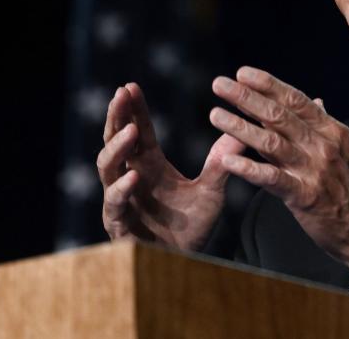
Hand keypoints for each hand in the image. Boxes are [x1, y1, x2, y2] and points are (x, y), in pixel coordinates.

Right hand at [97, 82, 244, 250]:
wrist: (187, 263)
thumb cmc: (193, 225)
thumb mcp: (212, 191)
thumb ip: (221, 163)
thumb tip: (241, 133)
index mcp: (150, 166)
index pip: (138, 131)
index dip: (134, 109)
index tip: (131, 86)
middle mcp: (131, 177)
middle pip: (116, 140)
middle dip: (117, 116)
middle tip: (122, 93)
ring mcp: (121, 200)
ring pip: (108, 168)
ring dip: (118, 147)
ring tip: (131, 129)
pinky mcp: (119, 224)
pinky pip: (114, 204)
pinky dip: (122, 190)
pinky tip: (133, 178)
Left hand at [210, 67, 348, 274]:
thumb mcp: (345, 150)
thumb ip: (323, 126)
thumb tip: (315, 101)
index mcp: (332, 131)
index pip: (296, 100)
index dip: (268, 85)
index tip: (243, 73)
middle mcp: (323, 145)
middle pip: (279, 115)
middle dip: (246, 97)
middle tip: (220, 84)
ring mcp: (314, 170)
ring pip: (271, 142)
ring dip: (240, 127)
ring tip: (216, 115)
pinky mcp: (304, 195)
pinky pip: (272, 178)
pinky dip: (248, 168)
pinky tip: (227, 159)